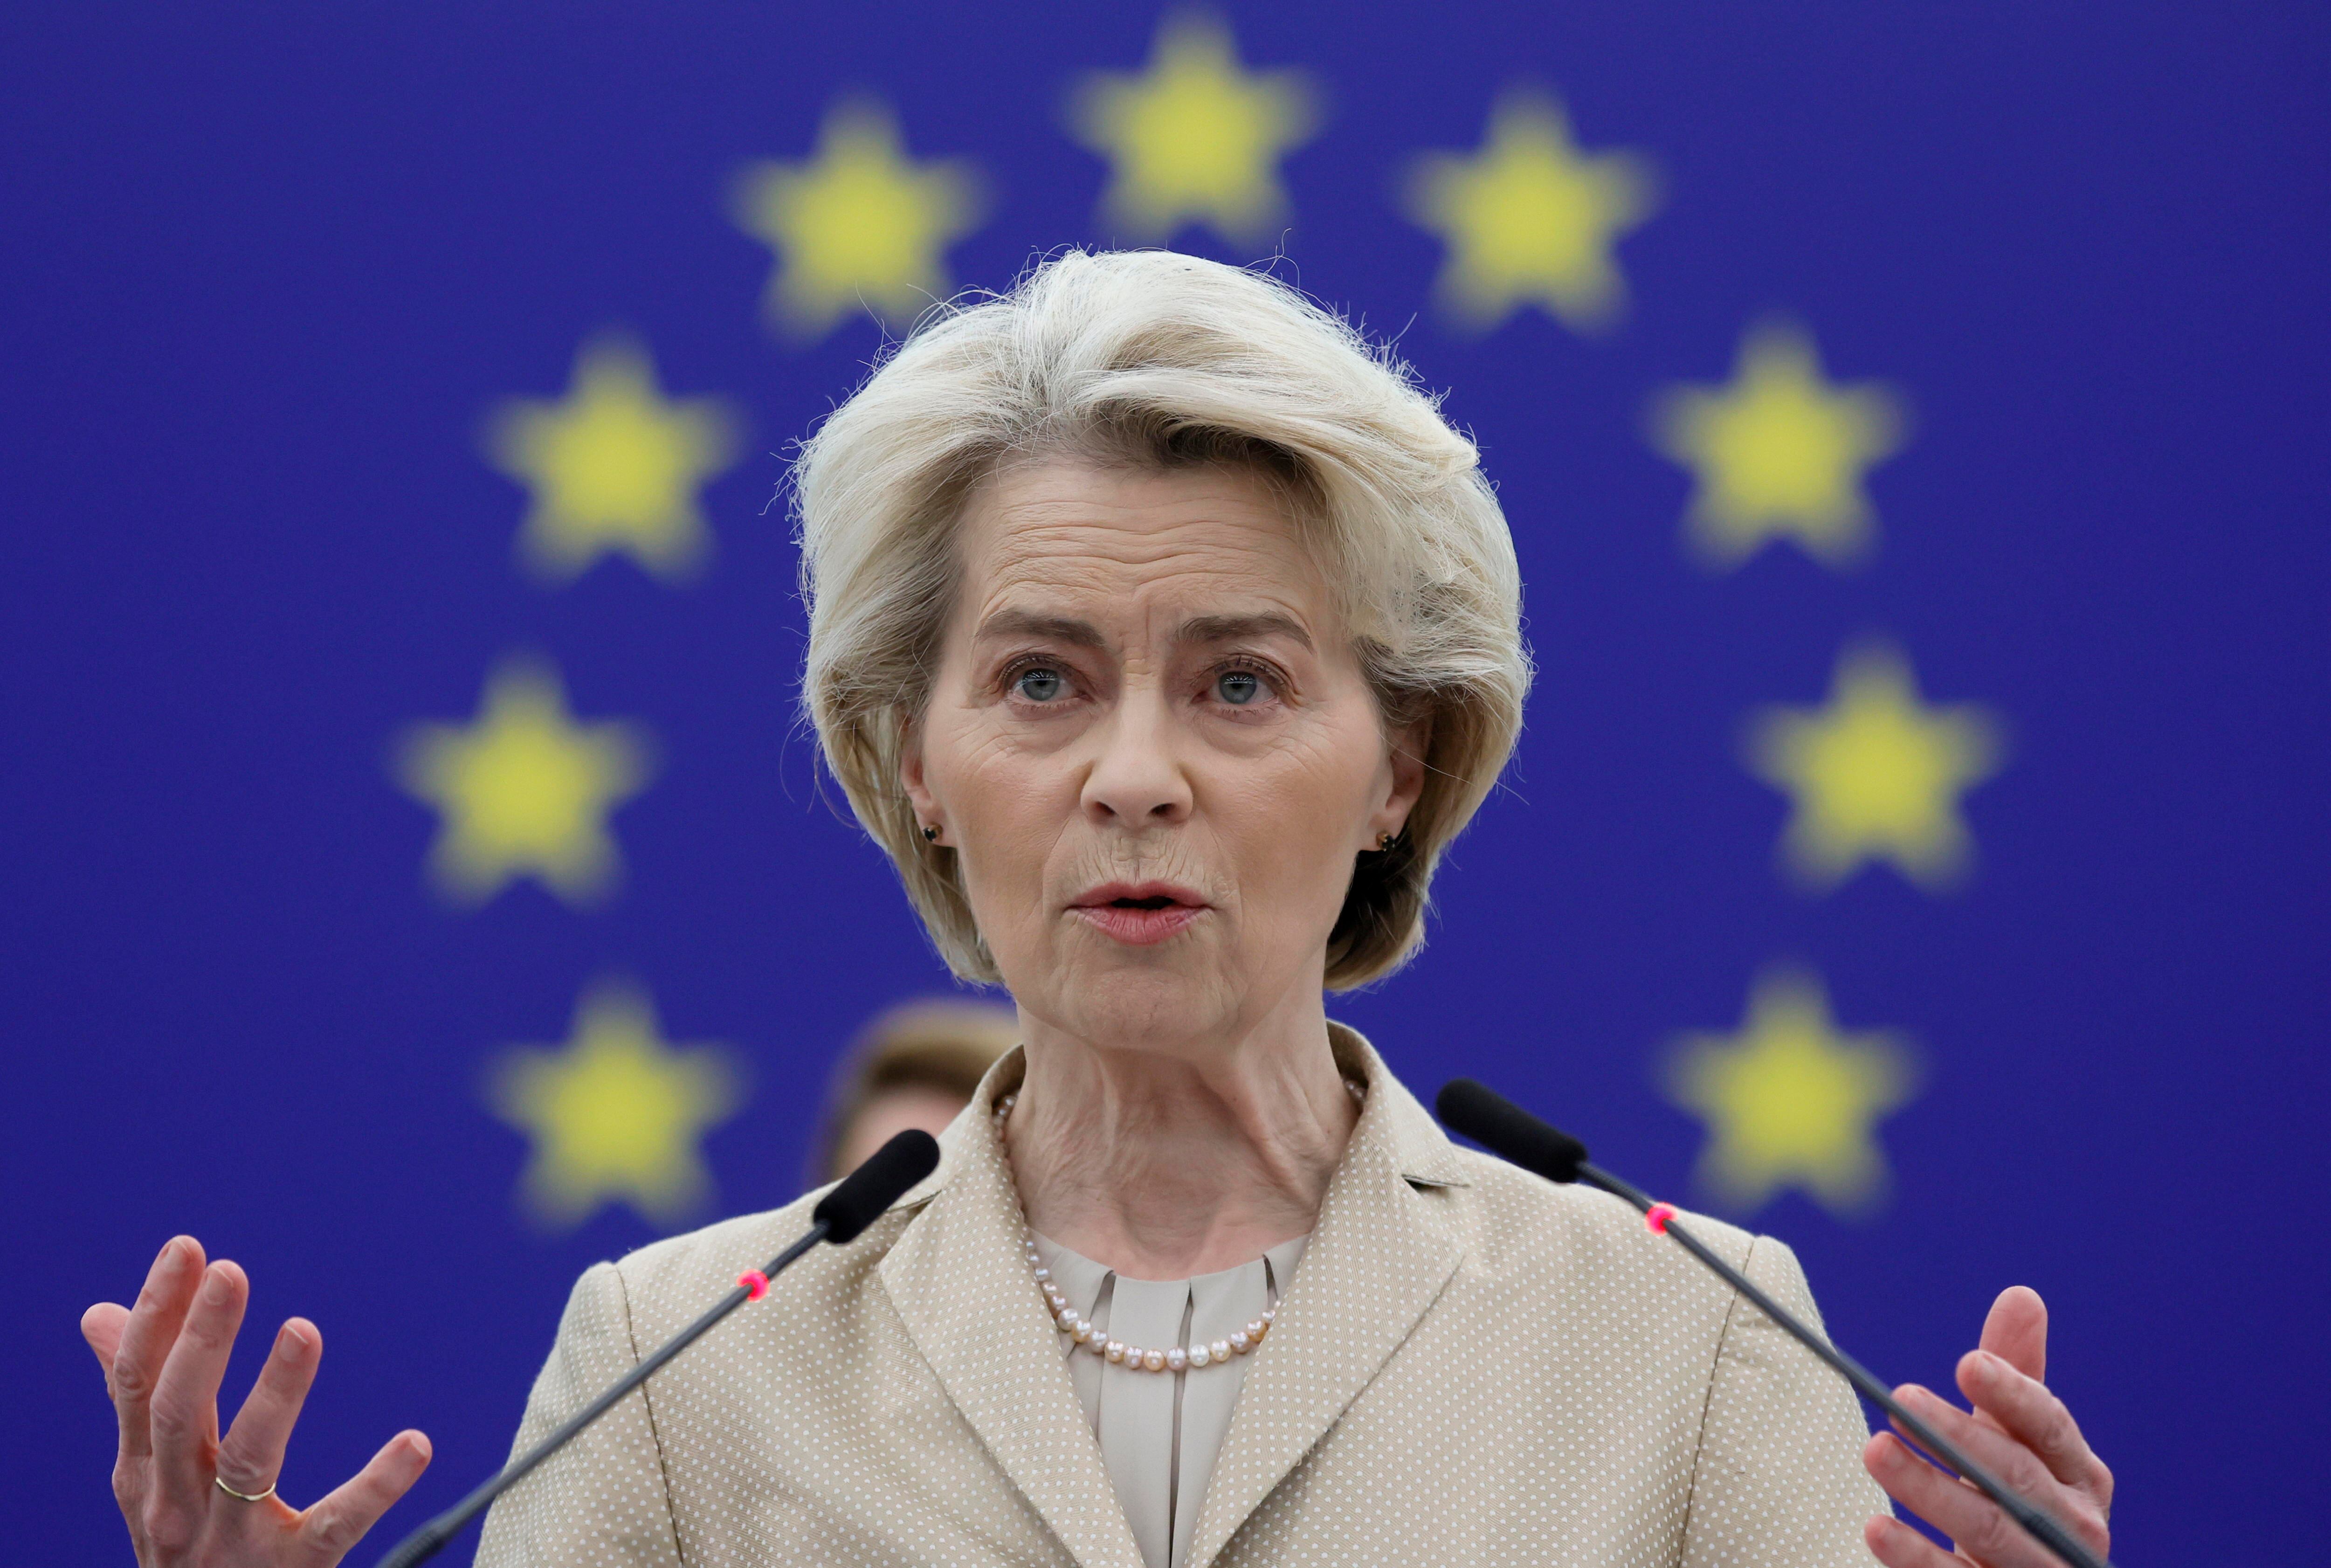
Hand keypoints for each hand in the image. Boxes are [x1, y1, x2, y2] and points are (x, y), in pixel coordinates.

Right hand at [82, 1235, 431, 1566]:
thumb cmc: (182, 1543)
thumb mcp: (148, 1475)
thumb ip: (137, 1398)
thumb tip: (98, 1316)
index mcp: (143, 1473)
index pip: (138, 1383)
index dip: (156, 1314)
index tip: (185, 1249)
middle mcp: (177, 1505)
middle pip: (180, 1413)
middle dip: (200, 1340)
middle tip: (229, 1269)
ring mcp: (232, 1542)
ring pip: (250, 1461)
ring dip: (276, 1393)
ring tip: (303, 1329)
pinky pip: (334, 1525)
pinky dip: (375, 1486)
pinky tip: (415, 1443)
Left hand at [1861, 1286, 2112, 1567]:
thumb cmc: (2015, 1499)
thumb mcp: (2015, 1439)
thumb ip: (2016, 1377)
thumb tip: (2022, 1295)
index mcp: (2081, 1475)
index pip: (2050, 1427)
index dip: (2012, 1394)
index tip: (1966, 1361)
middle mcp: (2072, 1525)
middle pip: (2016, 1477)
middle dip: (1958, 1438)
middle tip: (1898, 1402)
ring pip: (1988, 1529)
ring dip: (1929, 1490)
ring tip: (1874, 1451)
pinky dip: (1918, 1558)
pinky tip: (1876, 1528)